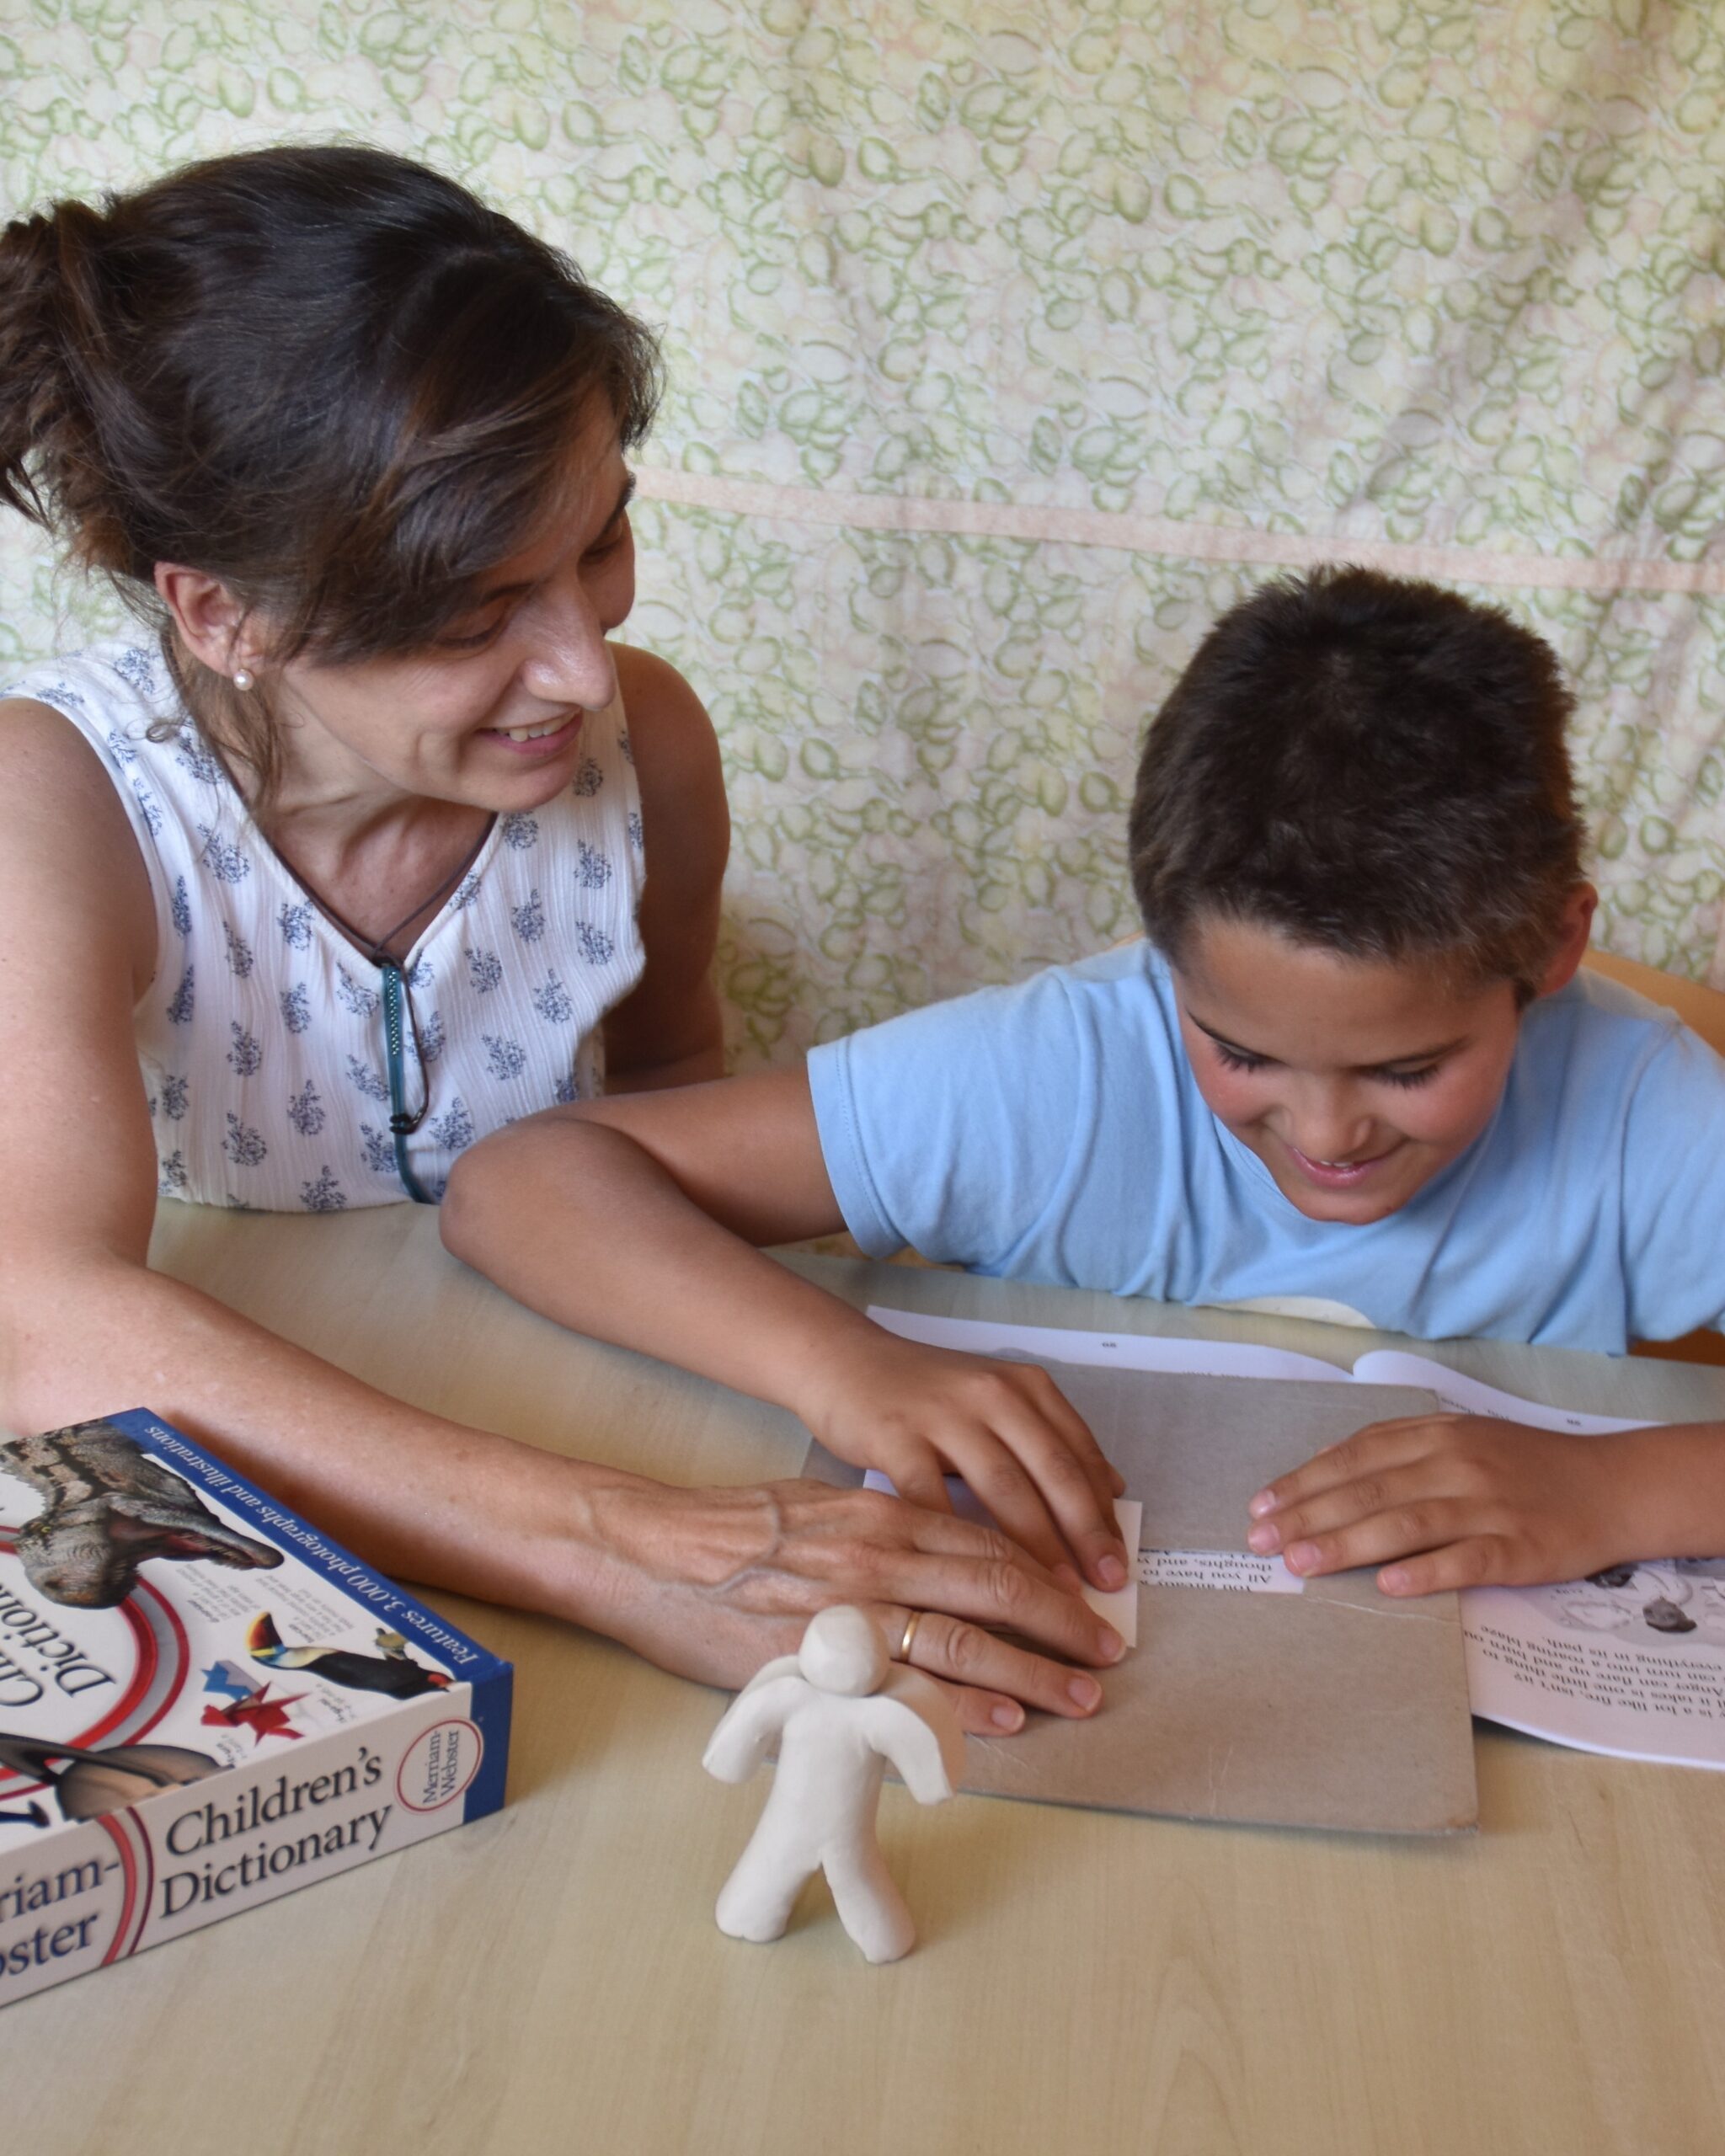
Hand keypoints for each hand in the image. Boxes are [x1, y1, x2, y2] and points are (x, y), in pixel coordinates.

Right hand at [577, 1471, 1126, 1735]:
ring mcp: (850, 1611)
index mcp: (881, 1515)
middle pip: (996, 1589)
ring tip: (1080, 1697)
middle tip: (1108, 1654)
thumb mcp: (821, 1509)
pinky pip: (908, 1687)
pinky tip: (1005, 1721)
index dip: (1047, 1577)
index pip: (988, 1544)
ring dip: (1033, 1672)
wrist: (651, 1550)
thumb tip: (946, 1563)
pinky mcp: (818, 1662)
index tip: (1086, 1604)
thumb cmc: (735, 1530)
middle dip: (1061, 1624)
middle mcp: (877, 1556)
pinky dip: (965, 1705)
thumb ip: (885, 1533)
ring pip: (966, 1639)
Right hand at [790, 1331, 1128, 1592]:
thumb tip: (1113, 1489)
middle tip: (1107, 1584)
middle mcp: (993, 1394)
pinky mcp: (896, 1435)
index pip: (1079, 1455)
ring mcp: (944, 1413)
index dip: (1103, 1512)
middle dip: (1085, 1533)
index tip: (1121, 1563)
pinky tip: (972, 1581)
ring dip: (1036, 1545)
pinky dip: (957, 1542)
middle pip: (1053, 1471)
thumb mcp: (998, 1402)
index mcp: (1026, 1388)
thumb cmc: (926, 1394)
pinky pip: (933, 1498)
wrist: (842, 1361)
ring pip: (1004, 1487)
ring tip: (1057, 1593)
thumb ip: (1051, 1440)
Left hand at [1243, 1413, 1640, 1594]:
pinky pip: (1464, 1561)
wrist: (1610, 1486)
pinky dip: (1424, 1572)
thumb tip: (1326, 1465)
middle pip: (1368, 1491)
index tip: (1259, 1507)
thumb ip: (1397, 1449)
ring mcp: (1487, 1507)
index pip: (1353, 1459)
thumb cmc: (1524, 1465)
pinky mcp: (1517, 1549)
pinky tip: (1387, 1586)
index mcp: (1435, 1436)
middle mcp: (1455, 1465)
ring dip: (1347, 1544)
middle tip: (1262, 1542)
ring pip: (1405, 1524)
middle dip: (1307, 1517)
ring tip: (1301, 1565)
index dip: (1303, 1483)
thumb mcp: (1459, 1437)